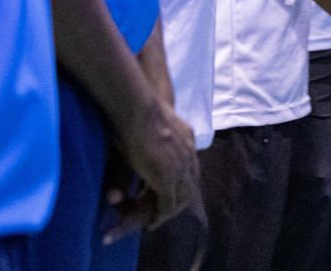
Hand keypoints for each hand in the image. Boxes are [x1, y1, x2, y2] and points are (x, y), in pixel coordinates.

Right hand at [112, 95, 197, 233]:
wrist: (140, 109)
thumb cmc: (140, 112)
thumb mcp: (157, 123)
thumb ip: (160, 135)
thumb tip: (151, 135)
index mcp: (188, 140)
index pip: (190, 169)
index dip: (181, 183)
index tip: (169, 194)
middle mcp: (189, 155)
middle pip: (190, 186)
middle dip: (178, 202)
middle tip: (164, 213)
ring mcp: (180, 168)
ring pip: (181, 198)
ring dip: (170, 211)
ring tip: (157, 220)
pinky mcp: (167, 179)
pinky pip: (168, 204)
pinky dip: (161, 215)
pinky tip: (152, 222)